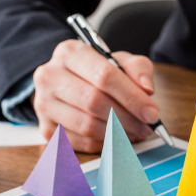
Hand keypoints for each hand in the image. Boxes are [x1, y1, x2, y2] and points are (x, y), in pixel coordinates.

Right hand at [32, 40, 157, 151]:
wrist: (68, 82)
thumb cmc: (97, 71)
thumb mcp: (119, 61)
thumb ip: (138, 69)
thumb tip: (147, 90)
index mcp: (70, 52)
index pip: (104, 76)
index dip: (132, 97)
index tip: (152, 113)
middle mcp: (50, 76)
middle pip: (94, 102)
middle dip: (126, 118)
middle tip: (147, 126)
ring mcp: (44, 103)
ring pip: (86, 125)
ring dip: (117, 134)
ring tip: (136, 133)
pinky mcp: (46, 128)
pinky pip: (79, 142)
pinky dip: (103, 144)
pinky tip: (118, 139)